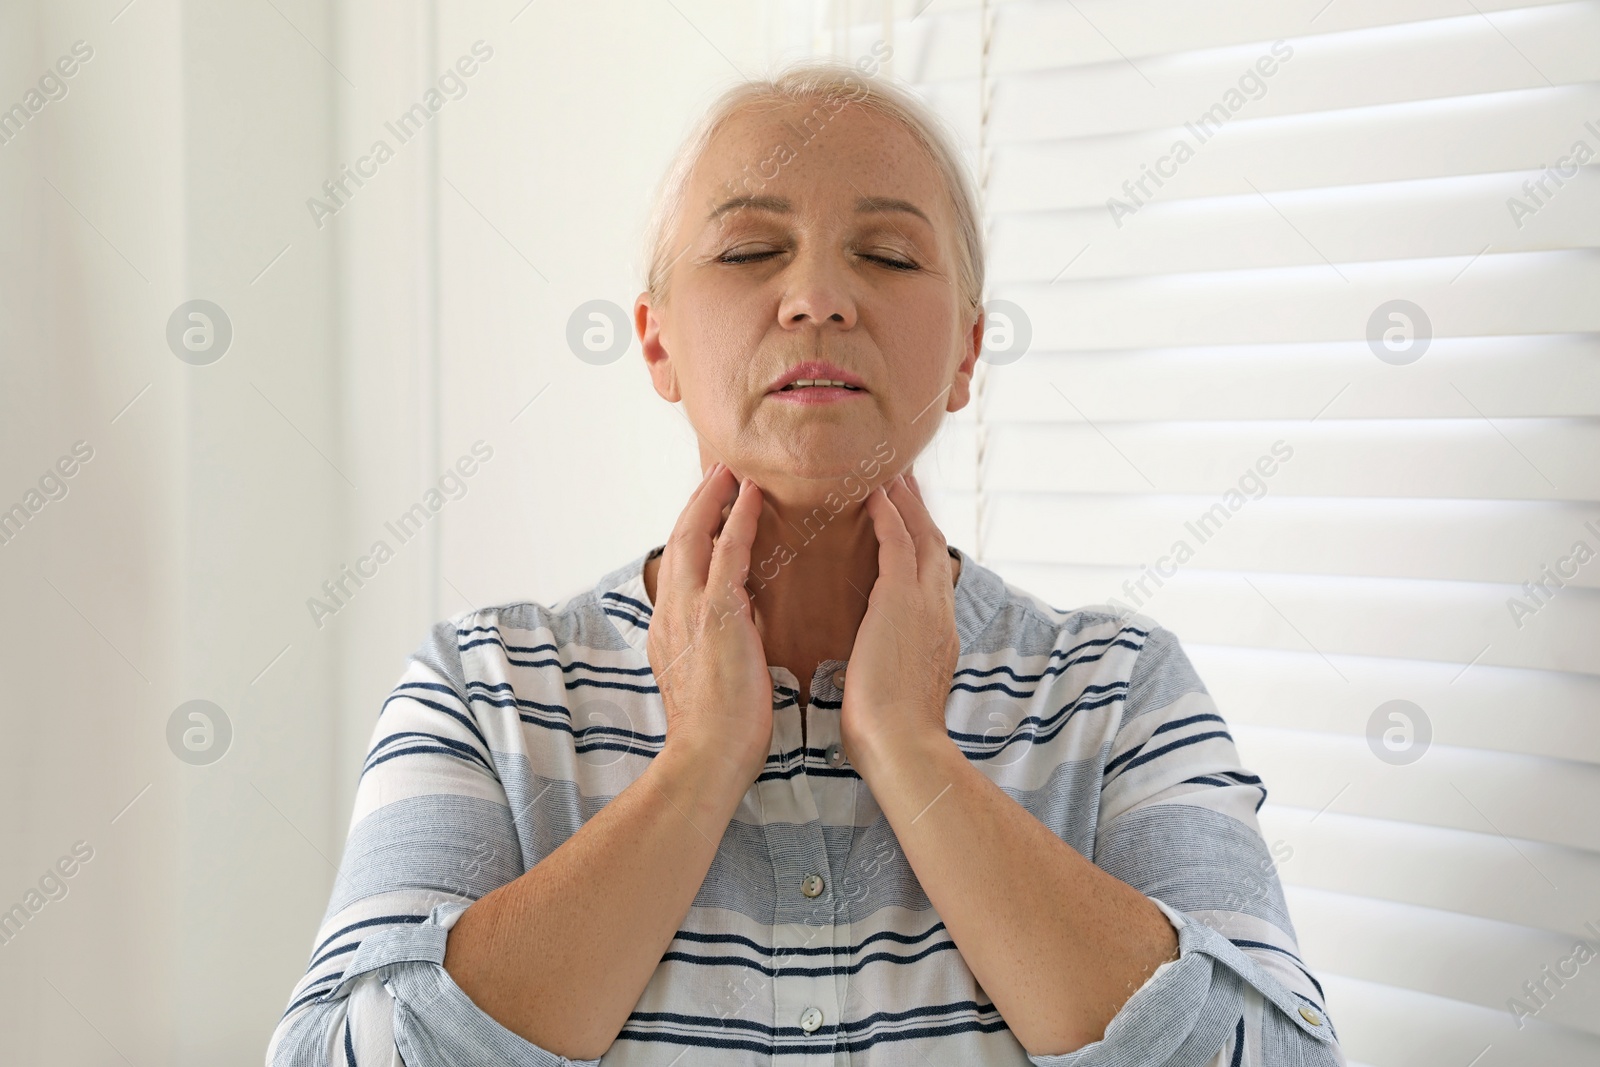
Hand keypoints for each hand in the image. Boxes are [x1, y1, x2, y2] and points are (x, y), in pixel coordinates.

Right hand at [646, 462, 773, 788]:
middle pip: (678, 540)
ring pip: (694, 535)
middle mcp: (671, 612)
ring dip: (713, 497)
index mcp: (669, 629)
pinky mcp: (715, 615)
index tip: (708, 509)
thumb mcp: (710, 682)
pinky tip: (751, 494)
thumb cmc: (719, 734)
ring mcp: (689, 611)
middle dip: (696, 502)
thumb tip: (736, 632)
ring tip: (732, 469)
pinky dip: (737, 518)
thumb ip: (717, 649)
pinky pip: (727, 552)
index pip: (678, 567)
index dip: (692, 533)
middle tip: (717, 471)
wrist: (707, 760)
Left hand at [839, 471, 959, 773]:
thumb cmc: (889, 732)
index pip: (931, 577)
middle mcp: (939, 611)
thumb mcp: (897, 690)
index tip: (909, 521)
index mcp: (937, 634)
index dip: (921, 545)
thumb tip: (878, 668)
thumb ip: (892, 668)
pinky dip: (888, 516)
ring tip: (891, 473)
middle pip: (933, 545)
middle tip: (906, 479)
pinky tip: (874, 495)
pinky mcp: (903, 599)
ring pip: (920, 536)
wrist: (901, 745)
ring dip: (905, 502)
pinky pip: (897, 543)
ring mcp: (926, 603)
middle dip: (919, 511)